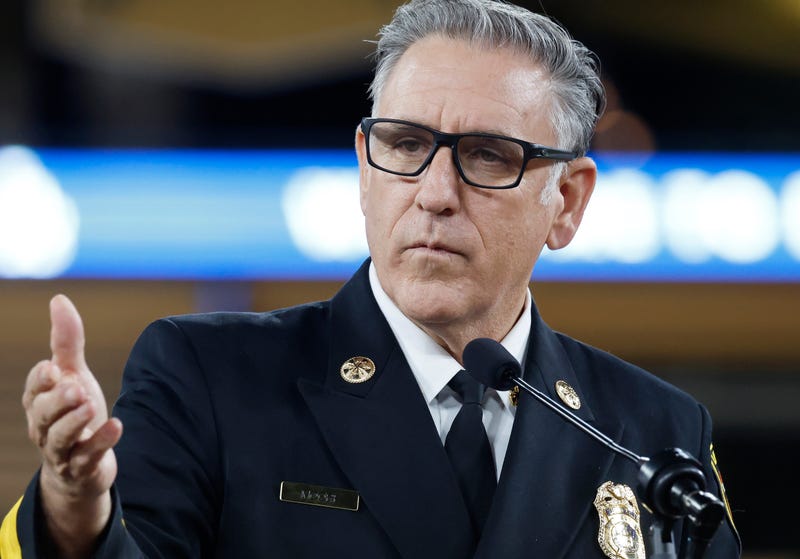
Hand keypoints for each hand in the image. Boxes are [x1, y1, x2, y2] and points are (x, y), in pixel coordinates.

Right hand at [22, 295, 122, 556]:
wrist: (82, 468)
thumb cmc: (73, 412)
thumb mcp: (73, 375)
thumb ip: (66, 341)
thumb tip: (59, 299)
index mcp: (39, 403)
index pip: (34, 390)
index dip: (41, 381)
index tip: (53, 368)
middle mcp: (45, 427)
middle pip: (43, 414)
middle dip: (57, 401)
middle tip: (76, 387)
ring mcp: (62, 450)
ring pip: (60, 438)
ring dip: (74, 421)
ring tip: (89, 404)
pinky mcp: (83, 467)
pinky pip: (89, 457)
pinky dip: (102, 442)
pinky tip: (116, 426)